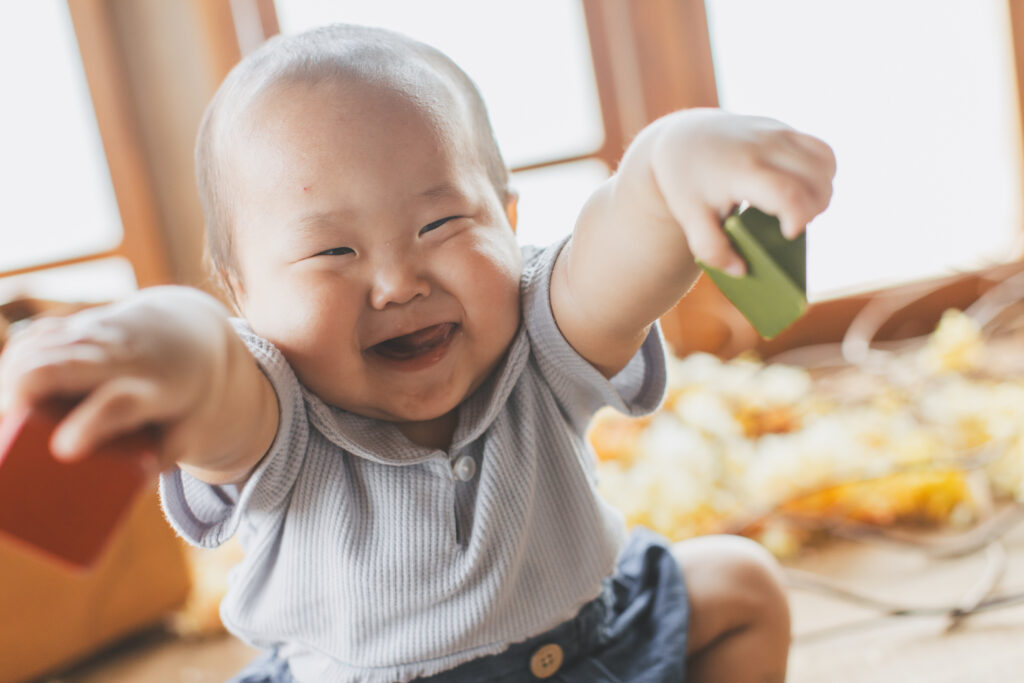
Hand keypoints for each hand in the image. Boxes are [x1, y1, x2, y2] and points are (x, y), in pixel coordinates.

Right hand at [0, 287, 241, 472]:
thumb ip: (158, 462)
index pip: (119, 403)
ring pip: (44, 347)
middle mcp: (123, 358)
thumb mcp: (187, 431)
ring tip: (3, 415)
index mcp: (153, 389)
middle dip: (27, 390)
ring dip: (11, 376)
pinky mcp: (78, 325)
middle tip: (5, 427)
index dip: (91, 424)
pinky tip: (4, 380)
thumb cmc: (182, 398)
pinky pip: (36, 335)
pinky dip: (13, 356)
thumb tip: (122, 493)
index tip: (65, 450)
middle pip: (67, 366)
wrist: (189, 335)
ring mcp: (100, 336)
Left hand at [647, 109, 835, 275]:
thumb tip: (741, 271)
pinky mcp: (784, 128)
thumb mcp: (688, 218)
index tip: (786, 233)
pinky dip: (822, 174)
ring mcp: (777, 132)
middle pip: (816, 180)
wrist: (682, 139)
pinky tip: (800, 189)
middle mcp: (764, 146)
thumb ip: (711, 250)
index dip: (798, 217)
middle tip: (787, 225)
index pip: (787, 193)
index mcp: (740, 171)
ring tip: (795, 208)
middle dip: (814, 211)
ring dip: (822, 193)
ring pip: (826, 163)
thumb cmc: (686, 183)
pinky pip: (822, 151)